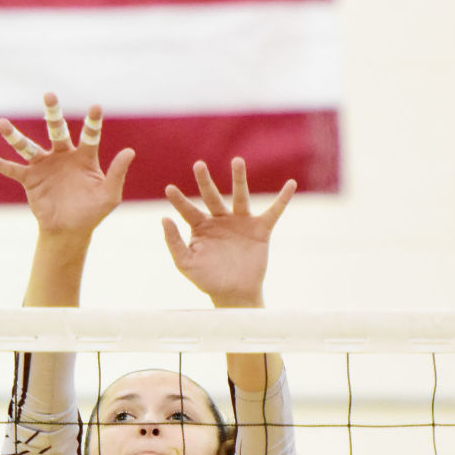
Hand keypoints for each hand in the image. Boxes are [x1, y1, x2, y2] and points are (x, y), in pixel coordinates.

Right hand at [0, 91, 134, 238]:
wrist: (70, 231)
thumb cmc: (92, 212)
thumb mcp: (109, 195)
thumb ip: (117, 173)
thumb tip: (130, 151)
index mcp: (84, 157)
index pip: (90, 135)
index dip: (93, 122)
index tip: (97, 107)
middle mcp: (62, 155)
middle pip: (57, 130)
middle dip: (53, 114)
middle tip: (49, 95)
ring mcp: (44, 165)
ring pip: (28, 146)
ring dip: (14, 136)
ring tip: (1, 123)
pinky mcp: (30, 179)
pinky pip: (12, 169)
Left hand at [162, 158, 296, 307]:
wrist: (235, 294)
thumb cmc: (207, 280)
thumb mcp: (185, 263)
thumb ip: (173, 242)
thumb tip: (164, 218)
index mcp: (201, 227)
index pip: (188, 210)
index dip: (179, 201)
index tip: (169, 189)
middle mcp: (220, 220)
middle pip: (212, 195)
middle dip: (204, 181)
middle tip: (198, 165)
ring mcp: (241, 222)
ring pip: (240, 196)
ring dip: (239, 178)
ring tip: (237, 161)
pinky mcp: (260, 229)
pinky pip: (273, 211)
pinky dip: (283, 198)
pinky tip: (291, 184)